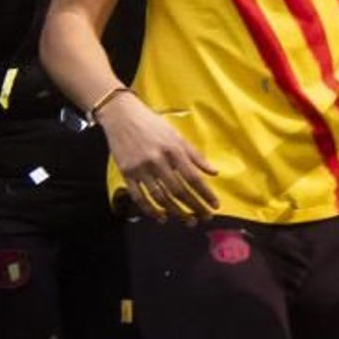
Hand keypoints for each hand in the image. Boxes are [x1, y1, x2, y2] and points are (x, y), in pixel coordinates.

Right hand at [100, 96, 221, 220]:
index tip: (215, 206)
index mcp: (174, 151)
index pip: (193, 177)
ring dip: (175, 212)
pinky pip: (138, 196)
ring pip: (159, 196)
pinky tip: (161, 218)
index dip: (205, 193)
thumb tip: (214, 172)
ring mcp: (140, 169)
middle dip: (194, 206)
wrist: (122, 117)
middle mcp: (158, 161)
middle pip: (178, 190)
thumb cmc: (154, 126)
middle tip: (205, 218)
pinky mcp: (126, 173)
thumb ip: (195, 155)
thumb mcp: (178, 136)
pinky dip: (150, 210)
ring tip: (188, 221)